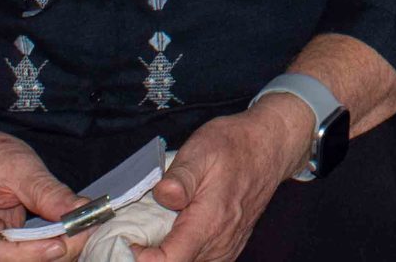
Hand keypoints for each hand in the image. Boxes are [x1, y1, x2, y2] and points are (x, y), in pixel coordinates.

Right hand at [0, 125, 88, 261]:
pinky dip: (51, 244)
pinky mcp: (6, 244)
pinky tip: (70, 232)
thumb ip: (47, 192)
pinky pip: (29, 253)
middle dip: (50, 253)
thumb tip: (79, 210)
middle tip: (84, 231)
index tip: (60, 244)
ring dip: (54, 250)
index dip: (27, 254)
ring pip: (22, 261)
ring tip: (81, 230)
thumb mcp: (20, 166)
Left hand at [134, 102, 310, 261]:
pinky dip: (179, 252)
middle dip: (146, 255)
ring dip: (164, 254)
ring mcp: (225, 249)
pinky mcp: (227, 249)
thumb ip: (180, 177)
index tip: (126, 240)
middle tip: (131, 232)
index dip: (138, 258)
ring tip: (150, 232)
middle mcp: (219, 244)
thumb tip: (163, 196)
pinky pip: (197, 260)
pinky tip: (171, 232)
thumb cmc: (234, 145)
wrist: (270, 146)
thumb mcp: (202, 149)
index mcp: (209, 223)